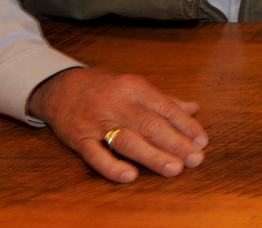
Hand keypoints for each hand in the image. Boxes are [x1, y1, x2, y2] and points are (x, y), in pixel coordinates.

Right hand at [27, 67, 207, 182]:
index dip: (185, 125)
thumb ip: (164, 100)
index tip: (202, 141)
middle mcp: (117, 103)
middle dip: (175, 143)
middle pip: (150, 124)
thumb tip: (194, 109)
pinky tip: (130, 176)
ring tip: (174, 169)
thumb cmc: (105, 87)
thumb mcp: (134, 86)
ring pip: (127, 140)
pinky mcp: (79, 139)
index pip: (165, 107)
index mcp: (134, 87)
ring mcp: (97, 122)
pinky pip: (95, 155)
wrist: (59, 87)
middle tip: (195, 160)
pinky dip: (112, 166)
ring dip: (152, 156)